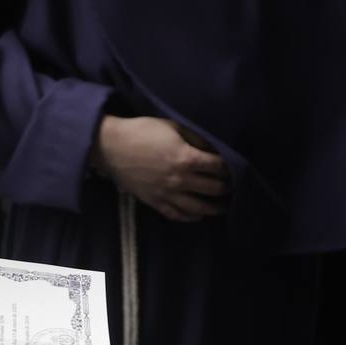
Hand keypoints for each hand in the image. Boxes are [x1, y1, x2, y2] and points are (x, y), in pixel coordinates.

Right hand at [92, 116, 228, 222]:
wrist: (110, 147)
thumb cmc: (141, 131)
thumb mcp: (173, 126)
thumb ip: (195, 138)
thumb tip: (213, 147)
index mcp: (186, 158)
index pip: (218, 166)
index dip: (229, 166)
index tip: (235, 166)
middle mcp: (180, 180)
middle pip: (213, 189)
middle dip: (227, 188)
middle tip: (233, 187)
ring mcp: (166, 194)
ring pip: (197, 207)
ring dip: (214, 209)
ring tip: (223, 208)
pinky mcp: (154, 202)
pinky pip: (176, 214)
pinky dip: (190, 218)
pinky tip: (198, 216)